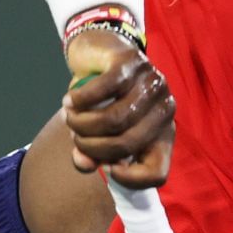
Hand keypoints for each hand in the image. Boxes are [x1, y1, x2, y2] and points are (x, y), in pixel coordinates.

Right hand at [62, 29, 175, 187]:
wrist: (100, 53)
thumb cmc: (101, 99)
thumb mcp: (95, 130)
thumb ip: (90, 151)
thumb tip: (83, 163)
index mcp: (162, 133)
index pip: (158, 172)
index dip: (131, 179)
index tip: (106, 168)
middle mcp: (164, 109)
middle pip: (128, 144)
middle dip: (93, 146)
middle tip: (75, 137)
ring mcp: (151, 83)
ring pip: (115, 118)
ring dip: (82, 123)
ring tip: (69, 117)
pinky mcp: (133, 62)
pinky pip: (105, 89)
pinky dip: (80, 99)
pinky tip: (70, 100)